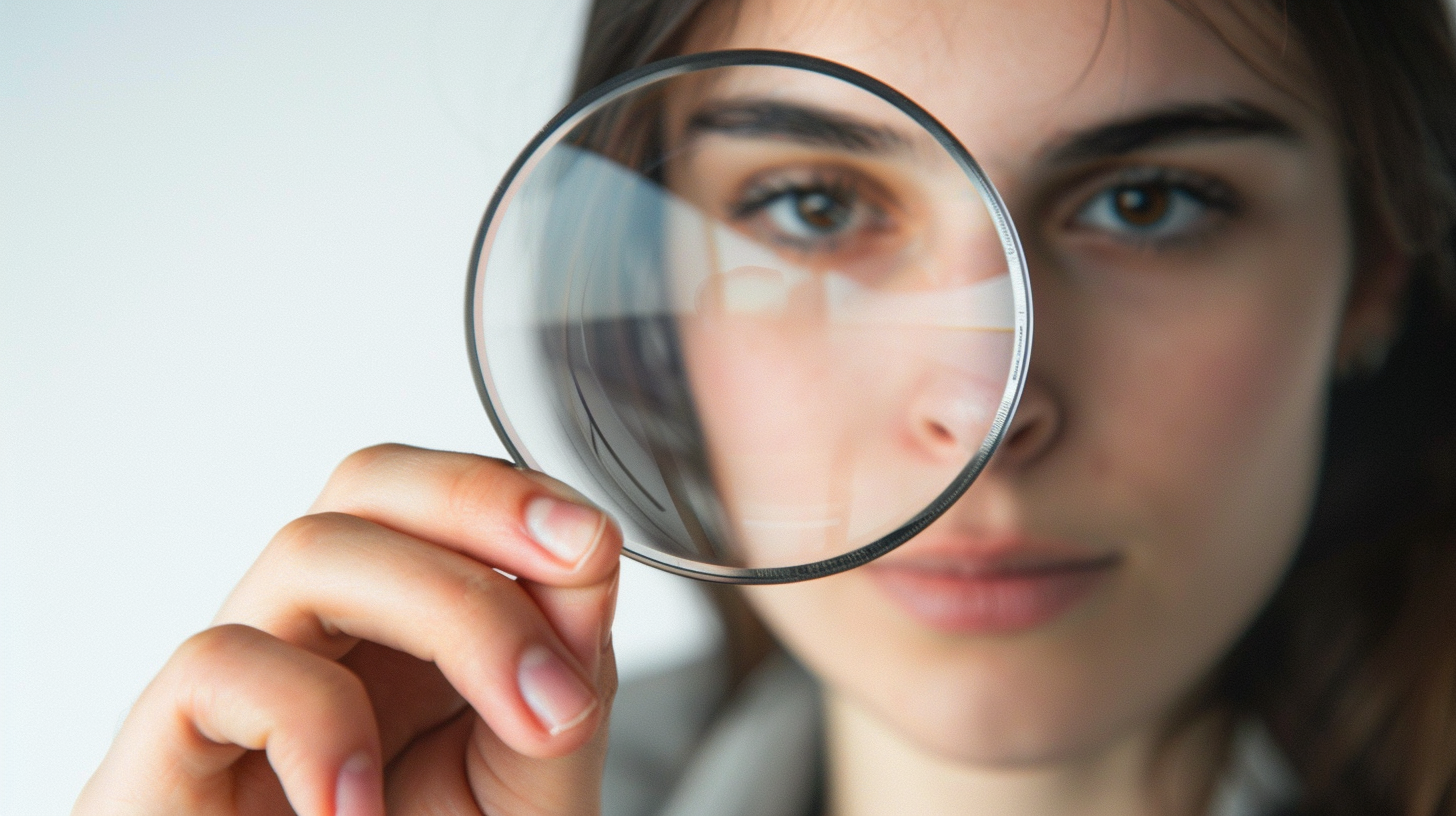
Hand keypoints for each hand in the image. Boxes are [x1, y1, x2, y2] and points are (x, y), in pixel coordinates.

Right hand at [74, 444, 621, 815]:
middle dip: (481, 505)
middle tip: (577, 560)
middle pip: (365, 485)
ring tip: (527, 726)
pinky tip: (362, 804)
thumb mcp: (530, 781)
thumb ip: (566, 675)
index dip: (511, 493)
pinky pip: (216, 668)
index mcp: (398, 630)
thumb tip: (588, 558)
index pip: (437, 499)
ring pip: (306, 552)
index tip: (591, 540)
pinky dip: (314, 722)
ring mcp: (237, 686)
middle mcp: (312, 635)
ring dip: (446, 612)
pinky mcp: (162, 749)